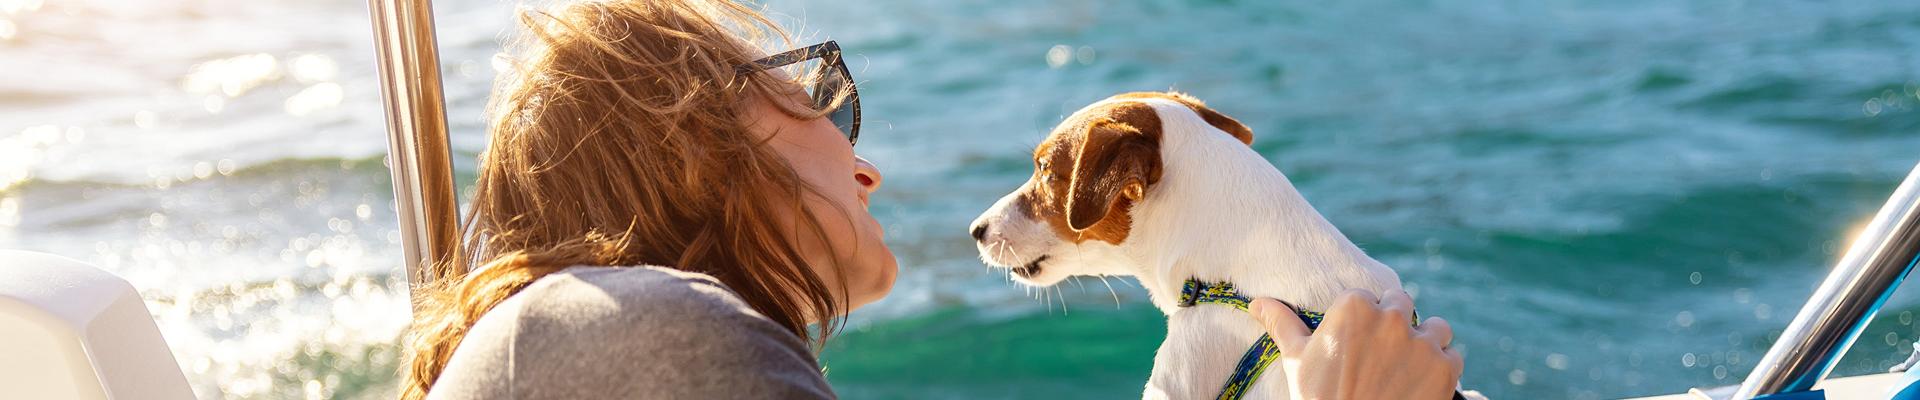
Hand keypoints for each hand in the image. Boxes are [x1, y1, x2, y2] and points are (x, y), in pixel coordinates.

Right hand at [1250, 289, 1463, 399]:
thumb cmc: (1317, 399)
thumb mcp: (1296, 360)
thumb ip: (1282, 323)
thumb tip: (1257, 302)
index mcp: (1353, 307)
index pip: (1366, 298)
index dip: (1361, 322)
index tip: (1355, 345)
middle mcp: (1391, 317)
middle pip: (1402, 305)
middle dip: (1394, 326)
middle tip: (1380, 358)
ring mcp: (1422, 342)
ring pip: (1435, 328)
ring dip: (1426, 343)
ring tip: (1407, 369)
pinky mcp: (1445, 367)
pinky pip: (1453, 355)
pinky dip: (1442, 369)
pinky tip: (1420, 385)